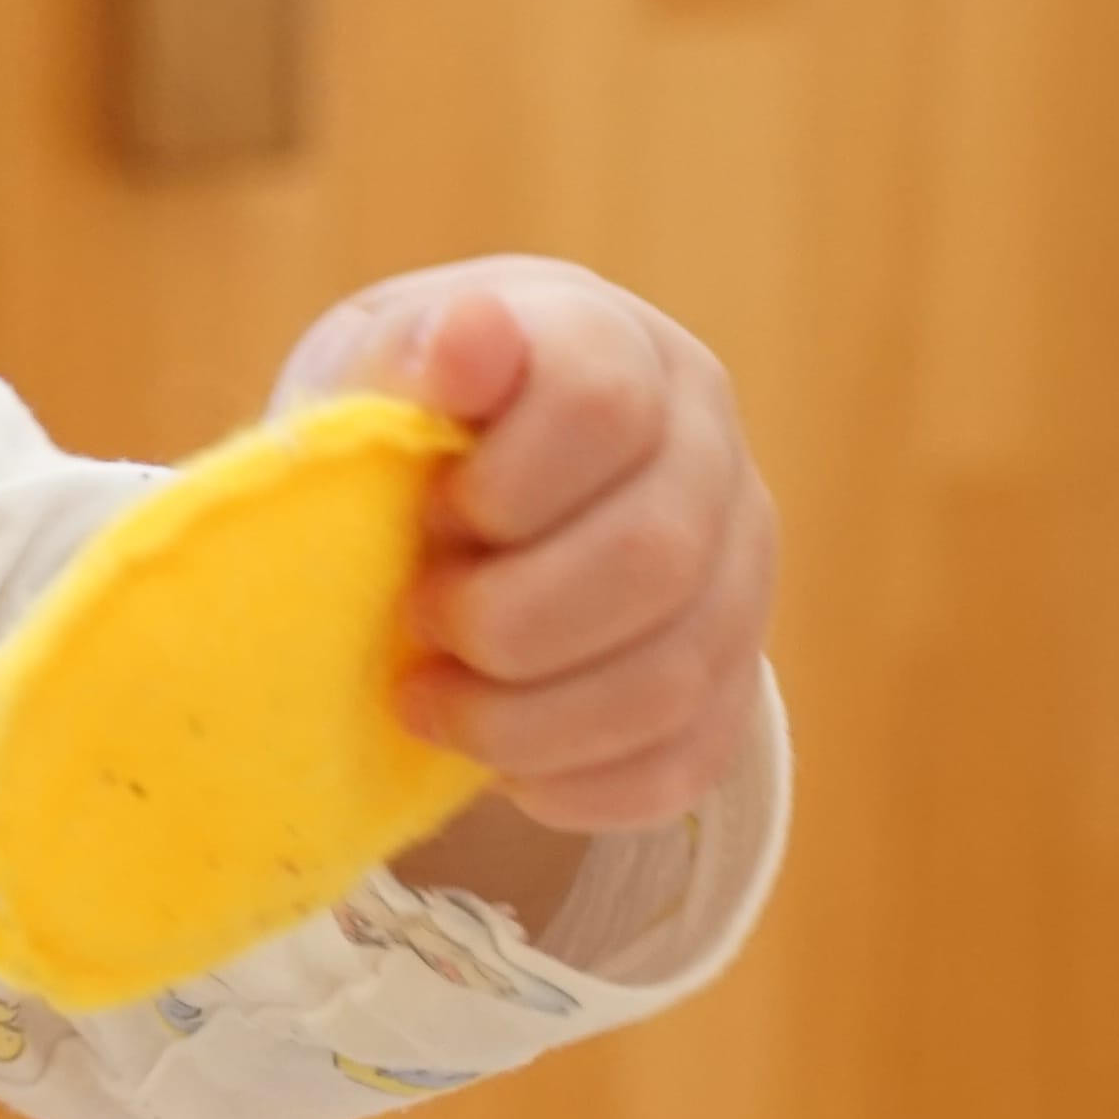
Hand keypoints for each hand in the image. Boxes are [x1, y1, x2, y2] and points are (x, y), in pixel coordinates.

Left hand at [275, 257, 774, 835]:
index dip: (503, 482)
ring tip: (428, 703)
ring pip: (671, 678)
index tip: (427, 512)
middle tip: (418, 621)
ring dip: (526, 718)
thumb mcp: (377, 365)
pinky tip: (497, 766)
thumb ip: (409, 354)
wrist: (460, 479)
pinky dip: (574, 783)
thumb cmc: (410, 413)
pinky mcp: (732, 681)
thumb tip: (468, 336)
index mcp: (619, 348)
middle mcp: (707, 450)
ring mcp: (740, 570)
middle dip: (508, 617)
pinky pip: (682, 763)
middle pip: (654, 556)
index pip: (603, 404)